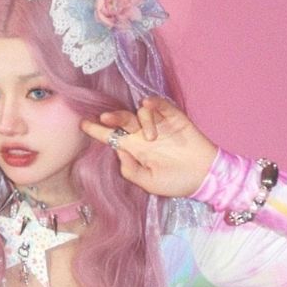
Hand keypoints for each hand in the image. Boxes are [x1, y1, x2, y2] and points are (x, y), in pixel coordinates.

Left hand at [81, 97, 217, 197]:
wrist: (204, 177)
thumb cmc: (176, 182)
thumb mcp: (148, 183)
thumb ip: (130, 169)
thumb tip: (117, 150)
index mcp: (135, 150)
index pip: (112, 137)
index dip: (97, 130)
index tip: (83, 124)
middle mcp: (143, 135)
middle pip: (122, 120)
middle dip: (112, 118)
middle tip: (104, 118)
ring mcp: (159, 125)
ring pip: (140, 113)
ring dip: (142, 120)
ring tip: (151, 137)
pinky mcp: (174, 118)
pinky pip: (160, 105)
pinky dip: (153, 103)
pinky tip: (147, 104)